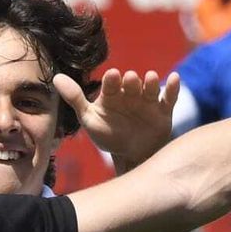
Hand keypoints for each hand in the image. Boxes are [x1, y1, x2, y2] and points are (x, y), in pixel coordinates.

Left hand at [54, 69, 180, 168]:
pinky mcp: (163, 111)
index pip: (111, 85)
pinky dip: (172, 88)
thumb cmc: (108, 135)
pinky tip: (174, 79)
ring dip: (151, 83)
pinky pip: (169, 98)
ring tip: (150, 77)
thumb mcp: (89, 118)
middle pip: (132, 85)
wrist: (130, 156)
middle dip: (131, 82)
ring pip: (150, 88)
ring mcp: (148, 101)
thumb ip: (75, 98)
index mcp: (112, 94)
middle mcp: (131, 94)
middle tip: (130, 79)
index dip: (112, 81)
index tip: (111, 75)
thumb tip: (55, 77)